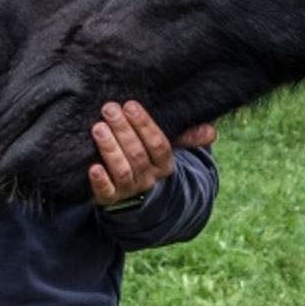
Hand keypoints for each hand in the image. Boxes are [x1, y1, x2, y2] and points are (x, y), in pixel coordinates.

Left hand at [87, 100, 214, 206]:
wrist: (134, 198)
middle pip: (137, 154)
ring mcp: (130, 190)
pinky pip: (106, 192)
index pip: (159, 145)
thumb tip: (211, 131)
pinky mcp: (110, 199)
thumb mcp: (166, 150)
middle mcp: (149, 178)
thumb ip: (187, 137)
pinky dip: (100, 180)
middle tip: (109, 109)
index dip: (145, 125)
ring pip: (122, 170)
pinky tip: (93, 167)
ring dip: (110, 149)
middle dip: (123, 130)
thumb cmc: (147, 161)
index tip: (131, 106)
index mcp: (165, 165)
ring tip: (98, 128)